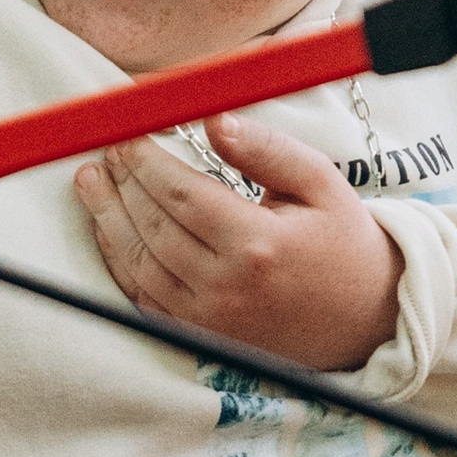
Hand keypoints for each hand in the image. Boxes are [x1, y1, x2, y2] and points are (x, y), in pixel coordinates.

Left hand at [75, 114, 404, 369]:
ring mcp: (210, 319)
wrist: (365, 320)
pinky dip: (119, 262)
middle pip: (154, 227)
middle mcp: (228, 287)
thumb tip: (213, 119)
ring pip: (140, 264)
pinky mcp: (201, 337)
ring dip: (108, 221)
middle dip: (122, 185)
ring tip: (91, 184)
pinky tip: (108, 230)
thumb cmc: (343, 243)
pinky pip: (144, 297)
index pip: (182, 194)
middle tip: (105, 153)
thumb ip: (266, 149)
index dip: (146, 161)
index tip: (127, 134)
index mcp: (259, 245)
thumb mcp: (319, 183)